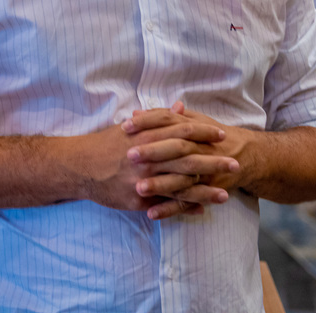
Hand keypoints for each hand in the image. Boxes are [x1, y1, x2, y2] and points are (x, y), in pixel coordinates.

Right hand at [70, 110, 238, 220]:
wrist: (79, 166)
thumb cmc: (106, 144)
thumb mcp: (131, 126)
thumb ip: (157, 117)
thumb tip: (180, 107)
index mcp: (147, 136)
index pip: (181, 132)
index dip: (203, 134)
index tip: (221, 135)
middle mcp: (148, 158)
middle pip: (187, 159)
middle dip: (213, 162)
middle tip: (235, 163)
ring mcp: (144, 180)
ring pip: (181, 185)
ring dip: (205, 190)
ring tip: (225, 193)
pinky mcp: (139, 199)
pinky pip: (166, 204)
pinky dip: (185, 206)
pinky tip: (201, 208)